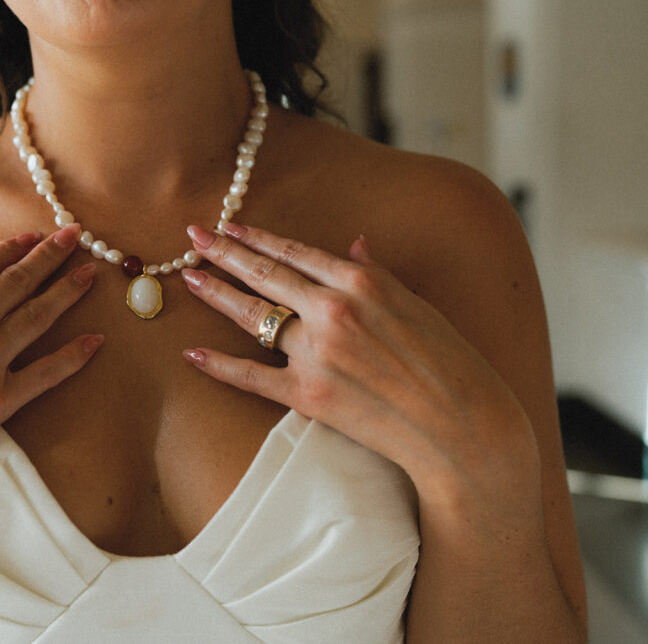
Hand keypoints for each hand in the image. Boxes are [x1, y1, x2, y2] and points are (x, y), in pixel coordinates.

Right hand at [0, 224, 101, 537]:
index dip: (12, 248)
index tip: (32, 237)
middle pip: (18, 280)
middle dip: (50, 255)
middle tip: (74, 236)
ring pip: (38, 316)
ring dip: (68, 291)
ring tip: (90, 274)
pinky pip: (46, 373)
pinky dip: (74, 356)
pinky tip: (95, 341)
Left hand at [179, 223, 539, 516]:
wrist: (462, 426)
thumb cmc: (450, 362)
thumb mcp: (417, 304)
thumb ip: (377, 273)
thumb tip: (353, 243)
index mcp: (361, 282)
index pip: (294, 251)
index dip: (257, 237)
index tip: (230, 226)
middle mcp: (332, 310)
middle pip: (264, 274)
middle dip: (223, 253)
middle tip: (193, 237)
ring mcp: (316, 353)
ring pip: (252, 316)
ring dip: (215, 294)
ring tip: (190, 279)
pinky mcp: (307, 395)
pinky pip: (251, 376)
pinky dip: (218, 365)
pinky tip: (191, 353)